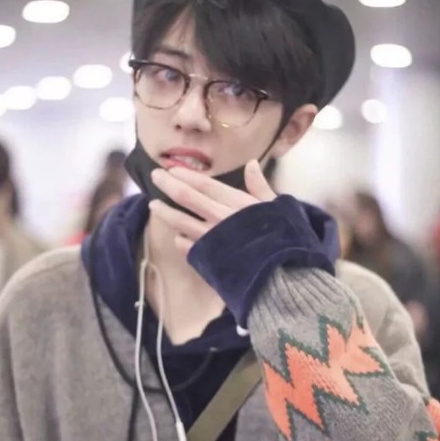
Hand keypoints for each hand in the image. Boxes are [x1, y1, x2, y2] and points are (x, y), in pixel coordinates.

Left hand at [149, 159, 275, 254]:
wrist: (281, 277)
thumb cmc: (285, 240)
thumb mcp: (278, 207)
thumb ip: (260, 186)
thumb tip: (250, 163)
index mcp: (237, 203)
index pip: (205, 185)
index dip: (186, 175)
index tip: (172, 169)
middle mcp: (220, 218)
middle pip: (187, 198)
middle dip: (168, 185)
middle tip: (154, 177)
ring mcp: (211, 240)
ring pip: (181, 222)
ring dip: (165, 212)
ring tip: (154, 205)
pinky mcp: (209, 260)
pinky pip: (188, 248)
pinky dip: (181, 241)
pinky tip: (177, 238)